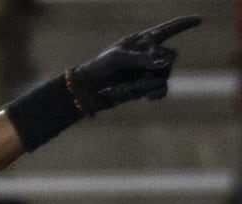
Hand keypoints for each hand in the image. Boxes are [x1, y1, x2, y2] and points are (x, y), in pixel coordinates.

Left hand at [69, 15, 199, 114]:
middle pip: (171, 56)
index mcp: (143, 41)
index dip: (183, 24)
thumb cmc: (101, 66)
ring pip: (164, 75)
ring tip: (129, 84)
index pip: (167, 30)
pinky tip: (147, 97)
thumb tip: (163, 64)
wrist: (90, 88)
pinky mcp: (147, 87)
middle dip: (157, 64)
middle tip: (141, 69)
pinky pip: (162, 89)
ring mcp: (150, 71)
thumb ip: (140, 59)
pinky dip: (155, 93)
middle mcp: (151, 55)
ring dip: (147, 81)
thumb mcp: (118, 58)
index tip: (199, 20)